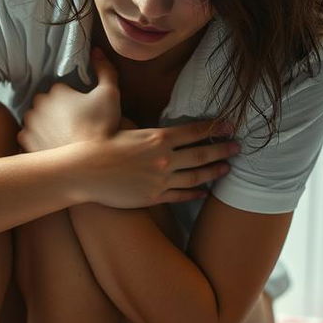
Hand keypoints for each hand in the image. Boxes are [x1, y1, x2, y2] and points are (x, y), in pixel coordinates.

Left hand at [17, 48, 121, 152]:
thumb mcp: (110, 94)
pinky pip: (28, 137)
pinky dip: (37, 140)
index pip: (60, 90)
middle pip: (45, 104)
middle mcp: (38, 105)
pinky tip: (52, 146)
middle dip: (56, 111)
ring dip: (44, 125)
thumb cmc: (102, 127)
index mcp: (55, 91)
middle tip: (73, 124)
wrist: (92, 161)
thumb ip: (105, 70)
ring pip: (35, 120)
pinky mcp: (26, 143)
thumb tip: (97, 52)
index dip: (72, 100)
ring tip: (62, 136)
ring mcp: (30, 125)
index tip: (82, 110)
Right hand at [75, 119, 240, 208]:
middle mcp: (164, 158)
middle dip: (222, 150)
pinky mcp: (153, 197)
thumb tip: (159, 126)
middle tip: (238, 147)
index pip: (194, 131)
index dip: (214, 127)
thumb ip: (147, 128)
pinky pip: (180, 196)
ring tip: (227, 169)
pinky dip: (195, 194)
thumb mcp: (125, 126)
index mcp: (158, 137)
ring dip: (214, 172)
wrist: (84, 171)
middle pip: (201, 154)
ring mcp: (160, 179)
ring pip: (196, 177)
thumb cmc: (99, 144)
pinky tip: (205, 192)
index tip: (230, 125)